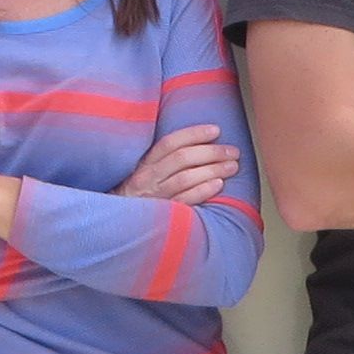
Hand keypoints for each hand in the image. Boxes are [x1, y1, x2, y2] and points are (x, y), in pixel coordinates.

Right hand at [120, 124, 240, 204]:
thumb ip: (166, 160)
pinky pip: (185, 200)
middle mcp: (148, 177)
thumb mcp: (147, 173)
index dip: (194, 134)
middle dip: (211, 152)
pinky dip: (203, 191)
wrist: (120, 223)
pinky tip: (219, 185)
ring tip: (232, 166)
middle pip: (181, 159)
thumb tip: (201, 144)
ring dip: (212, 170)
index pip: (170, 143)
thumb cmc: (141, 194)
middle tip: (233, 151)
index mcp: (145, 163)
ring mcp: (155, 196)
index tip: (216, 130)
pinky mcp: (162, 214)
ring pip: (185, 178)